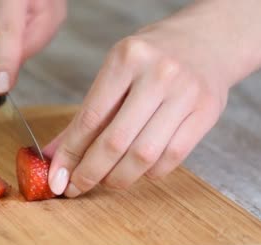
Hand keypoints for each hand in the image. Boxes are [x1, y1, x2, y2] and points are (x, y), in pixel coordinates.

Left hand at [44, 23, 229, 197]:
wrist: (208, 40)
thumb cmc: (151, 59)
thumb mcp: (116, 71)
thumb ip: (87, 114)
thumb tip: (53, 155)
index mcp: (126, 59)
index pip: (90, 118)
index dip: (70, 154)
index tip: (56, 177)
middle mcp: (158, 74)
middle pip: (116, 141)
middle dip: (90, 172)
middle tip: (76, 187)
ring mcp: (186, 93)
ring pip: (144, 155)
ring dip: (119, 178)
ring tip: (106, 182)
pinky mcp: (207, 112)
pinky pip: (172, 158)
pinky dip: (149, 173)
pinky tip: (138, 170)